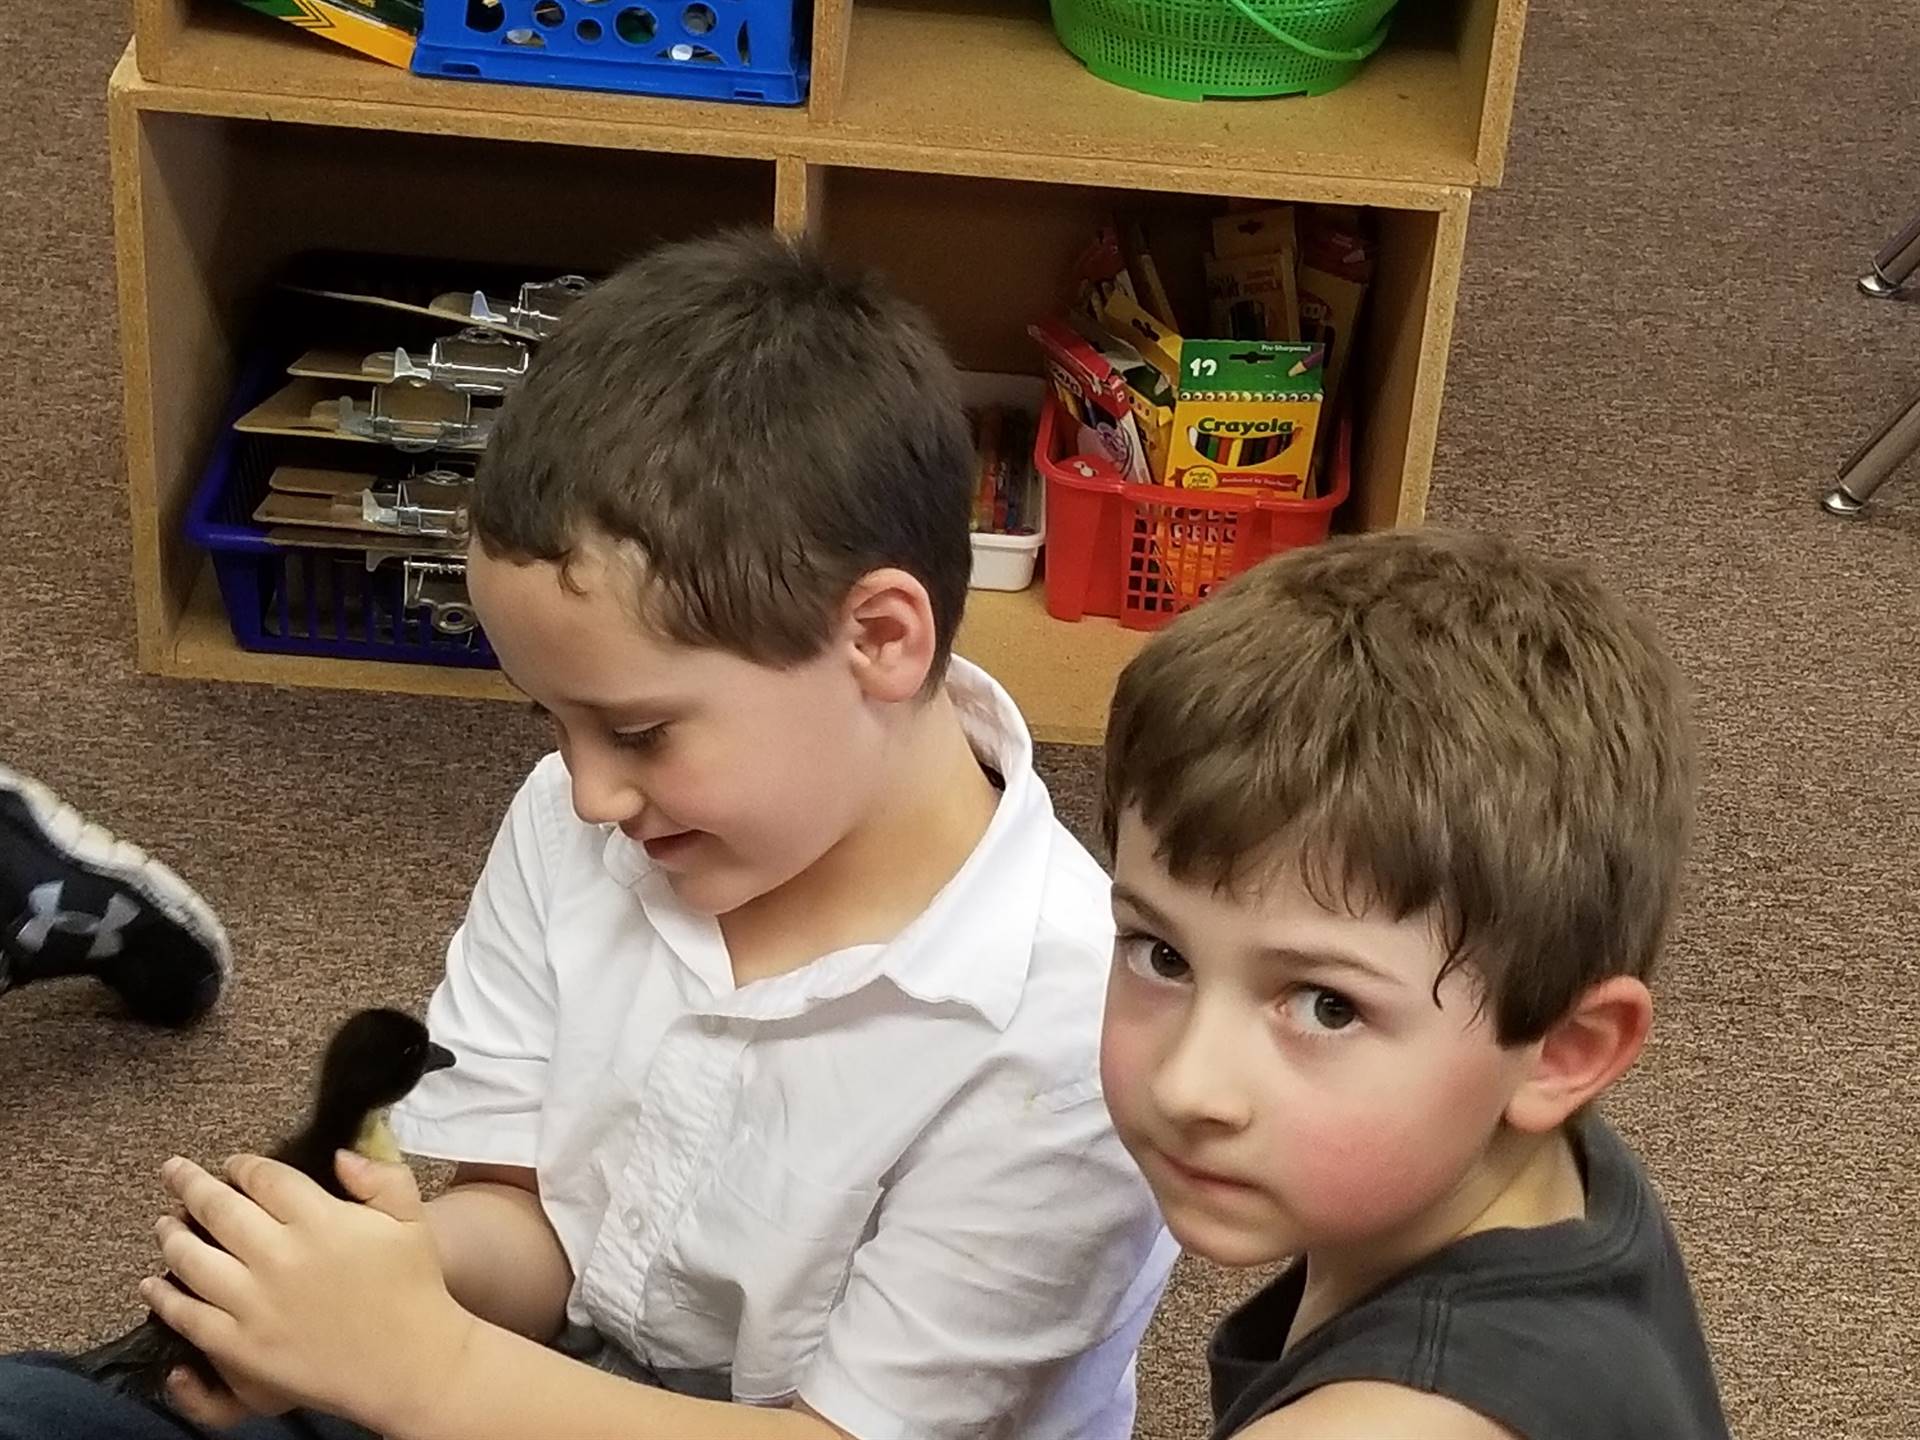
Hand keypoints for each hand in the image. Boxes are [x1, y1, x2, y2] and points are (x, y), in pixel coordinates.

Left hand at [143, 1150, 477, 1433]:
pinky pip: (188, 1315)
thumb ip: (380, 1176)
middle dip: (190, 1184)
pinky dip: (164, 1297)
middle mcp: (280, 1255)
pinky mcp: (240, 1345)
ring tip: (163, 1223)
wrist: (408, 1364)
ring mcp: (254, 1302)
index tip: (234, 1163)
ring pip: (193, 1259)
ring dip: (171, 1236)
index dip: (243, 1165)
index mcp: (320, 1219)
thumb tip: (341, 1155)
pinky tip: (152, 1284)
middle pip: (219, 1209)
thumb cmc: (413, 1286)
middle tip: (174, 1171)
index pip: (265, 1178)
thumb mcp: (410, 1218)